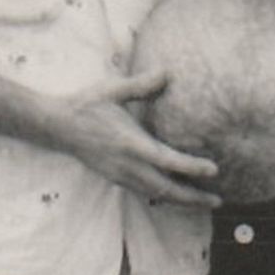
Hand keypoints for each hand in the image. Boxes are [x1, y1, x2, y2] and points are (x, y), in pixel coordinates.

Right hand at [54, 71, 221, 208]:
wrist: (58, 126)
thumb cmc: (87, 105)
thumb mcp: (113, 90)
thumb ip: (141, 84)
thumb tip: (168, 72)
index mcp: (130, 143)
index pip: (167, 160)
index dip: (191, 167)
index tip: (214, 170)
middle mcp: (127, 165)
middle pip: (165, 189)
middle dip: (192, 198)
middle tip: (217, 201)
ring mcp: (120, 175)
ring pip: (156, 195)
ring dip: (181, 201)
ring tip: (204, 202)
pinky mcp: (116, 179)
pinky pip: (145, 193)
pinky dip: (165, 197)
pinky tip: (178, 196)